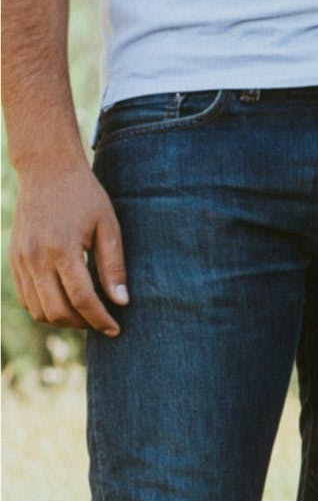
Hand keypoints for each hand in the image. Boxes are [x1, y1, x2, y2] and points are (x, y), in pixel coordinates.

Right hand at [9, 160, 127, 336]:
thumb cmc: (85, 197)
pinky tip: (67, 302)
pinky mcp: (13, 258)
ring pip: (38, 310)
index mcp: (62, 249)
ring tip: (86, 314)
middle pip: (57, 311)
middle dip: (82, 324)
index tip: (116, 330)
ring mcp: (20, 259)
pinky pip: (26, 297)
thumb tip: (121, 302)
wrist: (47, 170)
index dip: (100, 320)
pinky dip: (45, 307)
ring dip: (63, 319)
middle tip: (103, 323)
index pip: (82, 299)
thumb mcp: (108, 228)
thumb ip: (113, 267)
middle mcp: (35, 257)